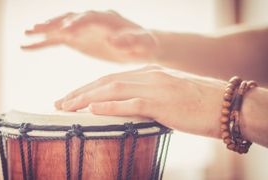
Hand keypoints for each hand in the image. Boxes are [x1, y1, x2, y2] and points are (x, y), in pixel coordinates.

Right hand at [22, 10, 158, 62]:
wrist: (140, 45)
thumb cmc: (144, 43)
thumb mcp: (143, 42)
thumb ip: (130, 40)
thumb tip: (114, 39)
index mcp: (107, 19)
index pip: (89, 18)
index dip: (78, 24)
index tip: (66, 32)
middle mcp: (90, 21)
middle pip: (70, 19)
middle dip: (54, 24)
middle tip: (37, 29)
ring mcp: (81, 30)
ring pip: (59, 28)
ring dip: (44, 31)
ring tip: (26, 34)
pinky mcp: (76, 39)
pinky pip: (56, 40)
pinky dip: (42, 43)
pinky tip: (27, 46)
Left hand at [55, 65, 225, 137]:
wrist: (224, 105)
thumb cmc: (197, 104)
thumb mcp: (168, 96)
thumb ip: (147, 99)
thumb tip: (128, 109)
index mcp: (149, 73)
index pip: (111, 78)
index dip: (88, 87)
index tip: (71, 96)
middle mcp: (148, 76)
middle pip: (105, 81)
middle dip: (79, 91)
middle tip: (59, 102)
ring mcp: (154, 87)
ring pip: (112, 89)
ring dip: (86, 98)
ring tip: (67, 107)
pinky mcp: (162, 102)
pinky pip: (130, 103)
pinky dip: (109, 105)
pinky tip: (92, 109)